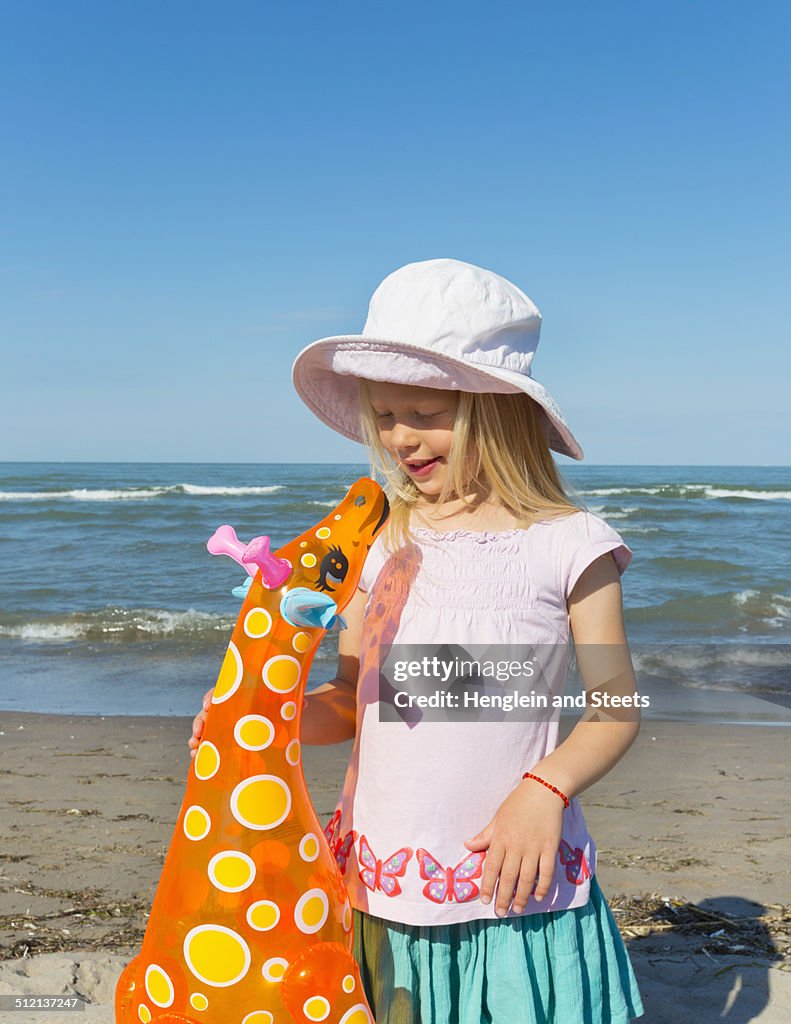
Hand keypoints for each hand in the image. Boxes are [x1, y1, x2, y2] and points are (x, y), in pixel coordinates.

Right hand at [188, 688, 310, 757]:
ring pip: (204, 729)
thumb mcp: (288, 706)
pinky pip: (207, 745)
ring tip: (195, 746)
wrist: (284, 727)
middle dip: (200, 721)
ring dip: (196, 737)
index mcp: (239, 695)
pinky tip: (196, 757)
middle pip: (207, 712)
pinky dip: (200, 750)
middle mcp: (227, 709)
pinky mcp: (223, 743)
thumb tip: (302, 704)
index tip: (209, 705)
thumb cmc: (283, 711)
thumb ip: (292, 703)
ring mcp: (223, 726)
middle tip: (199, 732)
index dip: (211, 698)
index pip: (220, 692)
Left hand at [463, 777, 564, 915]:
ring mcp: (534, 848)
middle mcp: (516, 846)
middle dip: (503, 897)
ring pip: (527, 878)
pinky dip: (543, 886)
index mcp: (501, 838)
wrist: (543, 790)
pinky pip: (546, 872)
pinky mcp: (550, 848)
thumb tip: (467, 845)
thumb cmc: (518, 804)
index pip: (491, 867)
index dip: (488, 885)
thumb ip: (484, 835)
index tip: (485, 900)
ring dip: (522, 897)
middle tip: (500, 912)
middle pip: (508, 877)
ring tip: (518, 909)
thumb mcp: (497, 818)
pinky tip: (539, 896)